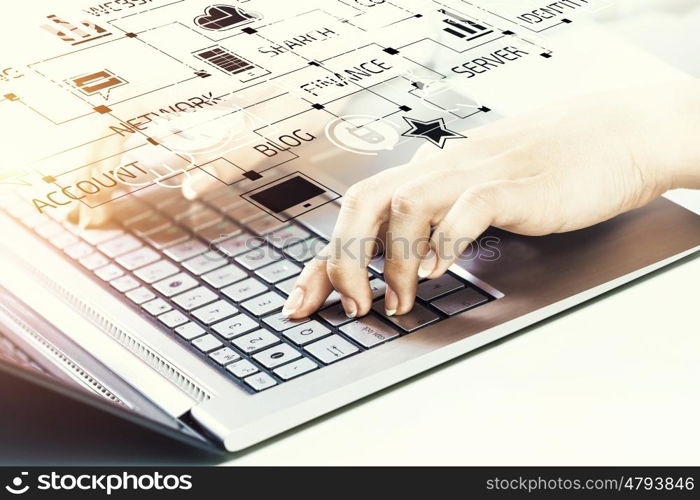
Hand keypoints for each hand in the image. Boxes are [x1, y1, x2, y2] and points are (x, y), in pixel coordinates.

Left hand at [283, 81, 699, 318]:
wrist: (611, 139)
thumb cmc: (541, 171)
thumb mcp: (473, 193)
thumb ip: (436, 217)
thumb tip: (400, 254)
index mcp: (426, 174)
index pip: (354, 213)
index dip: (322, 260)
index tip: (302, 302)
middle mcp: (440, 170)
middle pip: (362, 203)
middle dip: (344, 259)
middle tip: (354, 305)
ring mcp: (475, 174)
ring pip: (405, 207)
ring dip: (395, 262)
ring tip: (400, 302)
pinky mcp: (514, 186)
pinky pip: (467, 208)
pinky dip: (447, 241)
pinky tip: (444, 269)